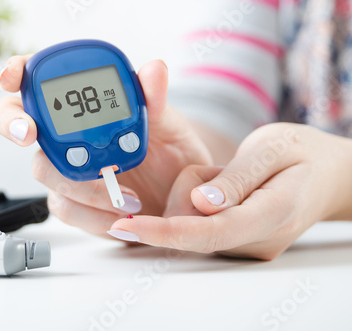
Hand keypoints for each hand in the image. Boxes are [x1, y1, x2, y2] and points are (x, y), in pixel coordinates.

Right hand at [0, 55, 213, 237]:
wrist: (177, 193)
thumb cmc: (167, 150)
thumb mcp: (167, 122)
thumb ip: (154, 99)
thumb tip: (153, 69)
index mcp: (82, 104)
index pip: (37, 79)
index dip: (14, 73)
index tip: (12, 78)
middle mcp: (65, 134)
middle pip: (18, 123)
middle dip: (13, 124)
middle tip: (30, 133)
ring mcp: (65, 168)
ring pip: (43, 171)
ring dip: (80, 184)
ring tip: (125, 197)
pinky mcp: (74, 202)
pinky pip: (66, 208)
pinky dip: (92, 215)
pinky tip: (120, 216)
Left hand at [109, 123, 351, 259]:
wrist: (328, 175)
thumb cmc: (303, 154)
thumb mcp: (271, 150)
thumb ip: (235, 179)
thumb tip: (200, 204)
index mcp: (272, 214)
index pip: (210, 232)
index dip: (165, 231)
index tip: (129, 225)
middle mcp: (257, 240)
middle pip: (193, 228)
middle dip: (184, 195)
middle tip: (216, 170)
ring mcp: (248, 246)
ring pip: (192, 225)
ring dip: (194, 195)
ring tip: (229, 176)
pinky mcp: (236, 243)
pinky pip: (200, 225)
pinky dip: (200, 203)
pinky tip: (224, 189)